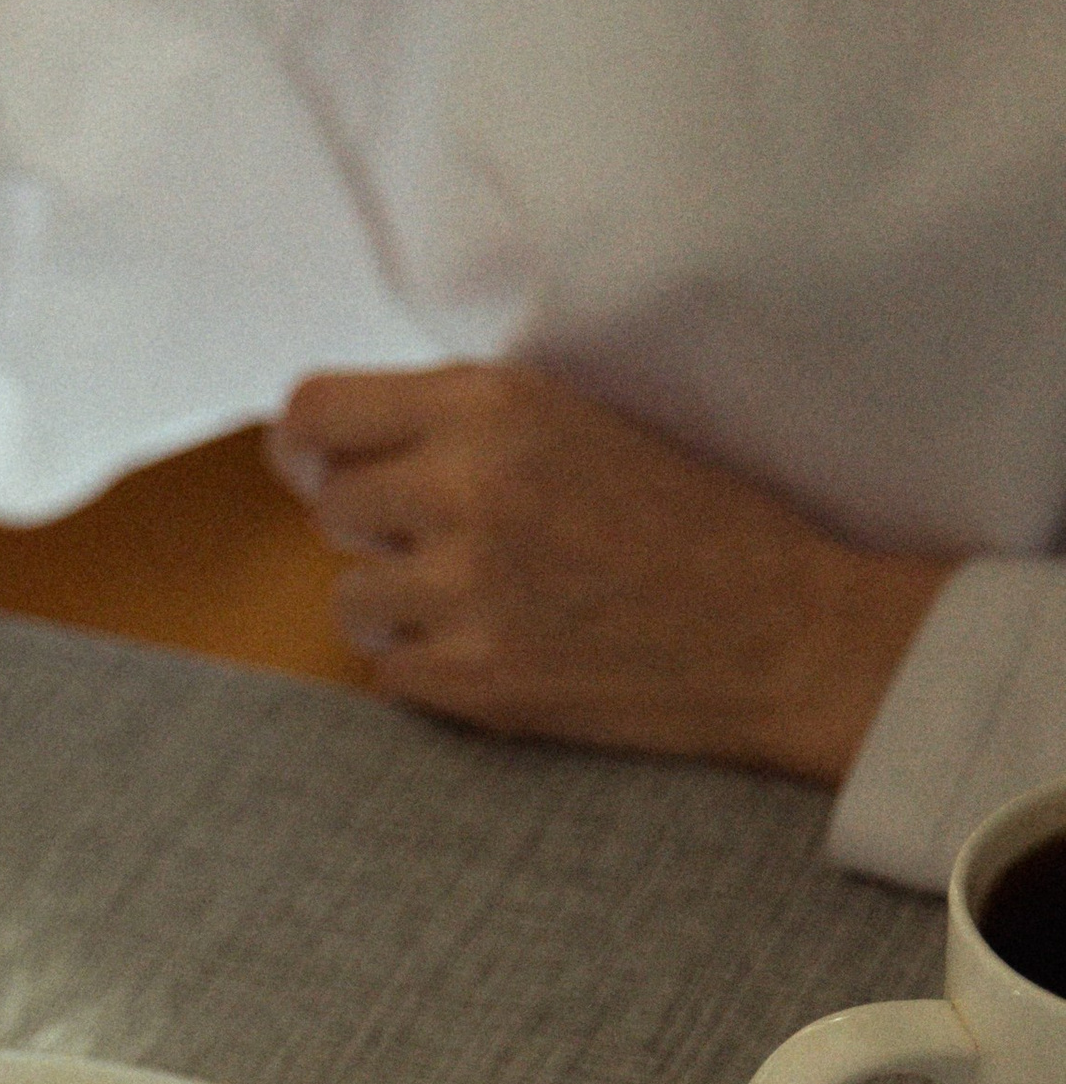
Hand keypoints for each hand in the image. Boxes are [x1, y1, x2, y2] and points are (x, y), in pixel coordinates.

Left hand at [267, 363, 952, 783]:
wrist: (779, 629)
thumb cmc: (685, 518)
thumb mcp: (573, 420)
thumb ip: (459, 422)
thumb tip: (324, 448)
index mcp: (490, 405)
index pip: (314, 410)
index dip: (305, 445)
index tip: (320, 467)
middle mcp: (467, 487)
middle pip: (328, 508)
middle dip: (372, 529)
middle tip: (449, 542)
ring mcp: (468, 589)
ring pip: (349, 600)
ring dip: (396, 606)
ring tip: (480, 600)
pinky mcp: (479, 678)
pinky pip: (390, 674)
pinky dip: (431, 669)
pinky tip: (502, 648)